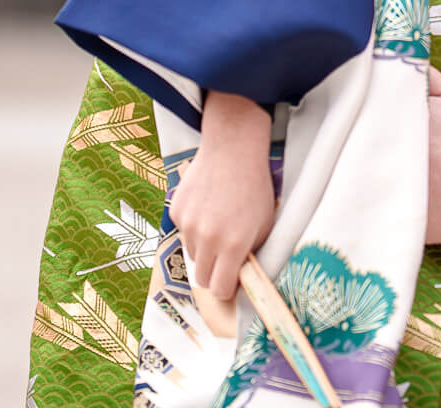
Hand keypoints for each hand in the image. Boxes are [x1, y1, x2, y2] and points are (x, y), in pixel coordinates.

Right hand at [169, 92, 274, 301]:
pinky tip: (208, 207)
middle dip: (215, 273)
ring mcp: (189, 225)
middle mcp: (208, 238)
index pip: (221, 288)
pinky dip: (194, 228)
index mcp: (233, 244)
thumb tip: (240, 275)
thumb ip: (251, 252)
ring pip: (193, 254)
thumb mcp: (264, 223)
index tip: (231, 283)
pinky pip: (183, 232)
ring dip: (204, 249)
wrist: (233, 150)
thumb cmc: (254, 187)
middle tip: (226, 259)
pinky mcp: (176, 212)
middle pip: (203, 277)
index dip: (227, 288)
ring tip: (219, 224)